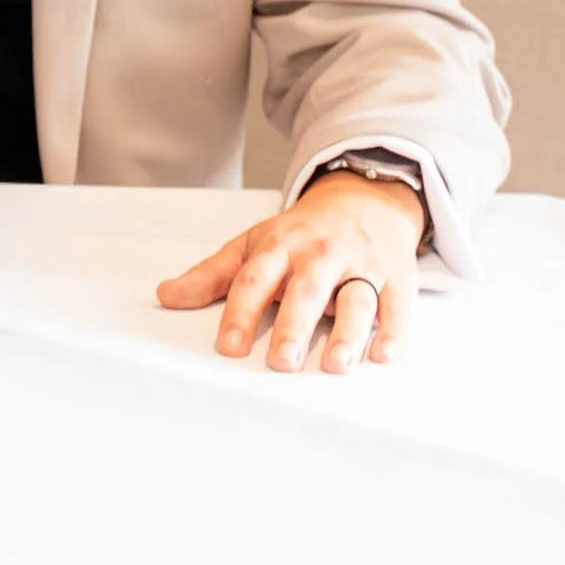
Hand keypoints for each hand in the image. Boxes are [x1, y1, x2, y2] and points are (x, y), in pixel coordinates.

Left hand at [155, 171, 426, 372]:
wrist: (364, 199)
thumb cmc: (301, 233)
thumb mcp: (253, 244)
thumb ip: (212, 275)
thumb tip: (166, 296)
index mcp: (280, 246)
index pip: (256, 278)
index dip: (241, 311)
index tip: (228, 346)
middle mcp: (321, 254)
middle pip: (306, 290)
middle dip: (294, 326)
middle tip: (281, 363)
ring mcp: (361, 264)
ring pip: (356, 298)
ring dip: (347, 333)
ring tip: (335, 365)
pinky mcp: (396, 277)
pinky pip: (398, 304)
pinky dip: (394, 329)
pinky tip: (384, 353)